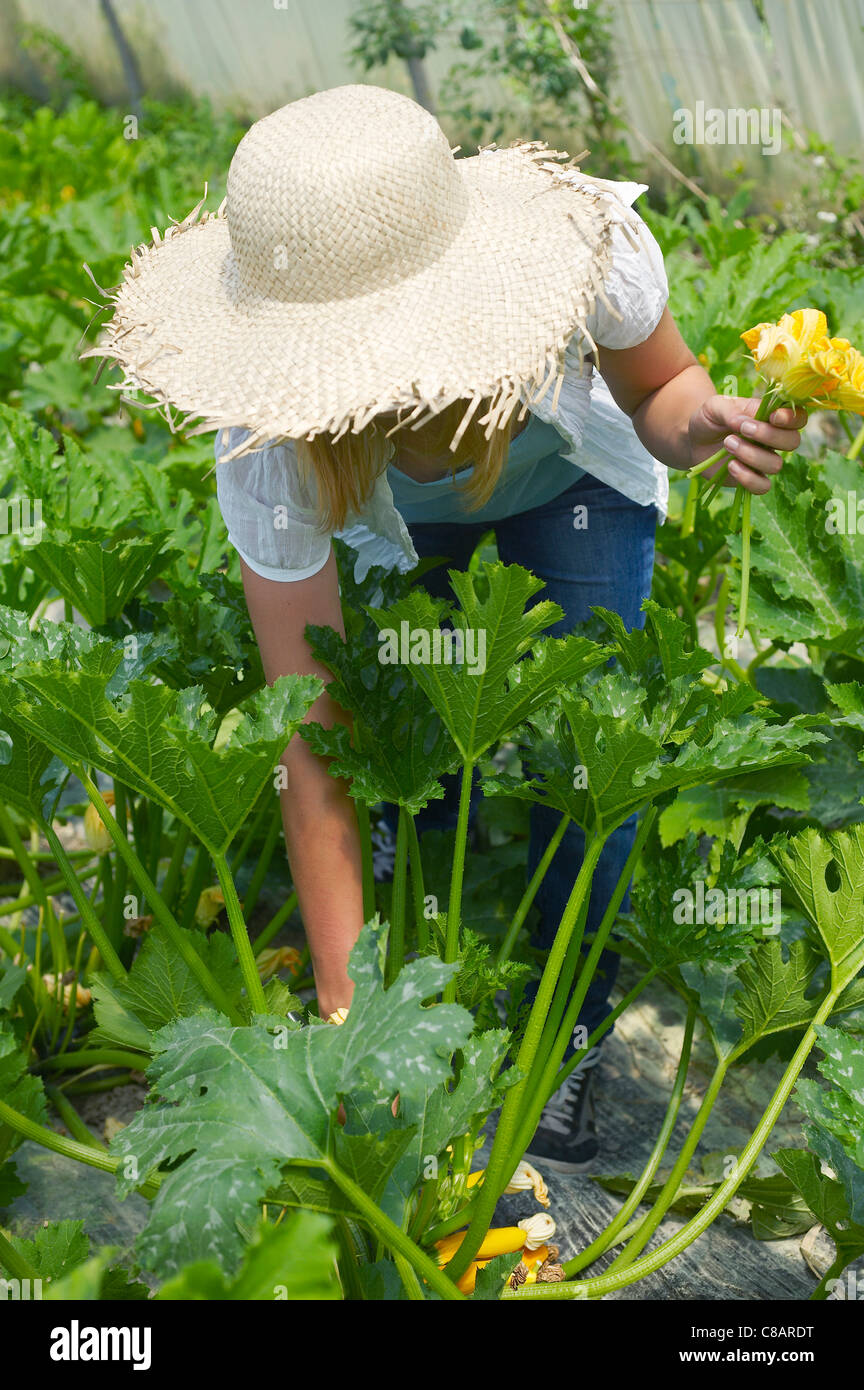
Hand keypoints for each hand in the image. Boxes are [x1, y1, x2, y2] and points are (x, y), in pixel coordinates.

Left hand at [688, 395, 806, 493]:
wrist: (692, 441)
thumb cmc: (709, 419)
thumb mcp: (716, 406)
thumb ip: (732, 410)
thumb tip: (745, 421)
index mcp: (771, 417)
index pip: (798, 418)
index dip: (792, 418)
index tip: (772, 416)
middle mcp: (773, 440)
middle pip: (793, 442)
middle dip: (770, 436)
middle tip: (743, 428)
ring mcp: (763, 461)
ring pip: (775, 465)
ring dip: (752, 454)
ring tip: (728, 443)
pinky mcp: (751, 479)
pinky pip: (762, 486)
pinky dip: (747, 477)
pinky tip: (731, 466)